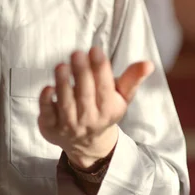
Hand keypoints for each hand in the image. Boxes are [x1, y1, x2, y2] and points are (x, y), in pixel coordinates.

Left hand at [38, 47, 153, 168]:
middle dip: (81, 73)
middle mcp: (89, 119)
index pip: (104, 87)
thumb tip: (148, 63)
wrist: (86, 144)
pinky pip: (48, 114)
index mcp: (108, 109)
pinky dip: (46, 102)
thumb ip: (132, 78)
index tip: (95, 49)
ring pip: (66, 103)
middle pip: (85, 94)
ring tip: (61, 66)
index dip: (100, 69)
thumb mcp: (121, 97)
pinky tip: (46, 87)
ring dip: (63, 84)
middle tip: (76, 53)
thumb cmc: (103, 110)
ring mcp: (69, 125)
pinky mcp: (50, 127)